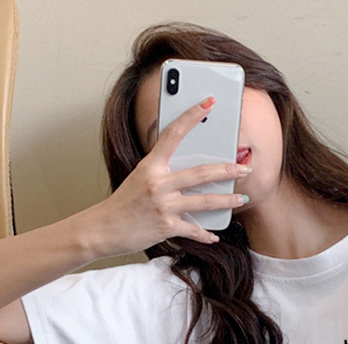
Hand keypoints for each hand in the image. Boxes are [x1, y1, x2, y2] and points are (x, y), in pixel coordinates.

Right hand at [88, 96, 249, 256]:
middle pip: (201, 172)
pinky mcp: (166, 226)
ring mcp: (163, 206)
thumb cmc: (123, 203)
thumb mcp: (139, 178)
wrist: (103, 229)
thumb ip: (162, 172)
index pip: (173, 134)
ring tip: (241, 198)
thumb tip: (189, 170)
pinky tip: (214, 236)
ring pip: (204, 201)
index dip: (192, 116)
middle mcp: (158, 183)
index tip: (208, 102)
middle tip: (245, 168)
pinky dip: (205, 234)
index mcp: (151, 166)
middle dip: (228, 169)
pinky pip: (193, 230)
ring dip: (227, 201)